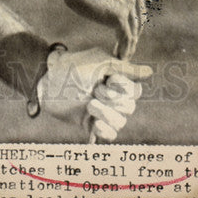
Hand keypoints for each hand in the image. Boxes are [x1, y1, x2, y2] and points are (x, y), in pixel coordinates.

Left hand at [37, 46, 151, 139]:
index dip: (123, 88)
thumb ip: (124, 68)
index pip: (135, 91)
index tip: (106, 79)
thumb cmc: (72, 66)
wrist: (47, 79)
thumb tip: (150, 72)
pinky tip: (94, 123)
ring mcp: (102, 112)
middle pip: (129, 108)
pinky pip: (109, 135)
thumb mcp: (98, 62)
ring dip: (106, 113)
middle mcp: (112, 98)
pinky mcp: (91, 124)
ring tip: (89, 104)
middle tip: (94, 90)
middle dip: (112, 99)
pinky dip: (104, 130)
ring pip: (120, 122)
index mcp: (116, 81)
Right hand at [62, 0, 153, 57]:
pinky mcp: (120, 16)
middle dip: (134, 32)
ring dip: (130, 44)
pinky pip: (126, 37)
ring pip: (133, 29)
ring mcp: (128, 4)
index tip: (132, 27)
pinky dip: (125, 49)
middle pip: (139, 18)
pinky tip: (120, 56)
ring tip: (124, 55)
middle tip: (127, 45)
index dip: (137, 16)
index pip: (142, 1)